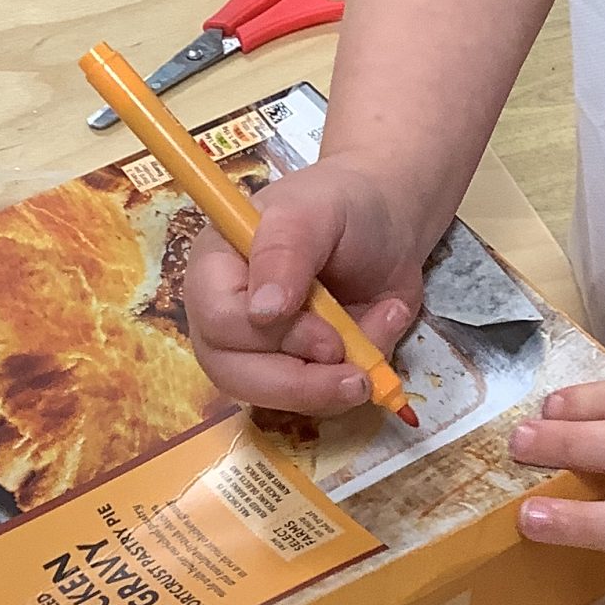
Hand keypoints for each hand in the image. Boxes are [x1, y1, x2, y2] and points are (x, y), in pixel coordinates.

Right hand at [183, 154, 426, 414]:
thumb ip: (285, 251)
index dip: (269, 336)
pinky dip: (357, 375)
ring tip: (376, 351)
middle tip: (356, 375)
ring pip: (273, 398)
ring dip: (329, 388)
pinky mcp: (298, 369)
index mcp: (216, 268)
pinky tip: (383, 326)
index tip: (326, 332)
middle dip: (300, 383)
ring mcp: (261, 349)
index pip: (217, 320)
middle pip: (234, 374)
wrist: (388, 219)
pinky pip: (315, 398)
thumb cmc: (343, 205)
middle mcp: (227, 315)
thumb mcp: (315, 212)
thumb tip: (261, 312)